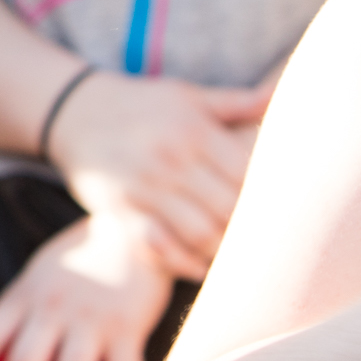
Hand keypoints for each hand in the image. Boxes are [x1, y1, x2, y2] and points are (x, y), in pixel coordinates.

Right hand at [44, 69, 270, 278]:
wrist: (72, 112)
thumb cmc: (141, 105)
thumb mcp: (186, 95)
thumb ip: (235, 102)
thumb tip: (281, 94)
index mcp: (193, 130)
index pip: (249, 173)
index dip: (272, 197)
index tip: (289, 211)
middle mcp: (169, 158)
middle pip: (230, 208)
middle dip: (253, 228)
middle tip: (274, 244)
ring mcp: (143, 187)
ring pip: (201, 233)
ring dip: (224, 249)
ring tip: (242, 256)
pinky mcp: (120, 210)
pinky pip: (160, 247)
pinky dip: (186, 262)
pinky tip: (203, 265)